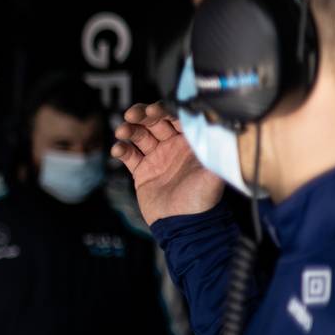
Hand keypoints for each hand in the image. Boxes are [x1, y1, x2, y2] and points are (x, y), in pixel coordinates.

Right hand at [112, 102, 223, 225]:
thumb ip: (214, 150)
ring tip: (122, 131)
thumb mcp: (213, 173)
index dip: (163, 110)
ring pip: (139, 135)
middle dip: (142, 115)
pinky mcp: (142, 171)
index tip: (153, 110)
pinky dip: (122, 149)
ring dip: (129, 130)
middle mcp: (173, 148)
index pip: (176, 118)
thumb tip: (216, 127)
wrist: (182, 225)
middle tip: (132, 114)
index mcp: (190, 144)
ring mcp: (156, 158)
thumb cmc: (201, 201)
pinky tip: (118, 150)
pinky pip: (129, 155)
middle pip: (154, 122)